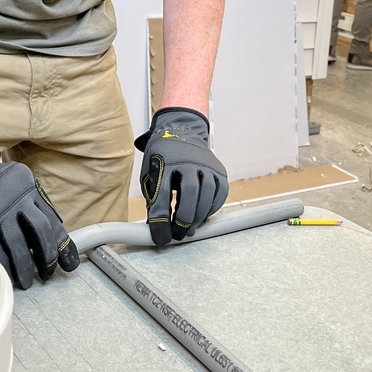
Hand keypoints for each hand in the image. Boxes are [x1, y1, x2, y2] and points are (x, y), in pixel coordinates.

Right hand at [0, 126, 79, 288]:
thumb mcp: (13, 182)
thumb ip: (30, 202)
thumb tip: (51, 233)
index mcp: (27, 186)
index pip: (52, 220)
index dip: (62, 246)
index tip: (69, 264)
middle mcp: (15, 198)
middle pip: (41, 233)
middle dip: (47, 258)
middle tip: (47, 274)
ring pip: (20, 247)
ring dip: (26, 269)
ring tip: (27, 281)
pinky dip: (3, 268)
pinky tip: (6, 276)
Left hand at [134, 107, 227, 245]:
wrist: (181, 134)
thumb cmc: (162, 159)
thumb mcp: (150, 174)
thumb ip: (153, 198)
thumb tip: (157, 229)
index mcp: (164, 161)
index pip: (161, 194)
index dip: (161, 220)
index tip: (161, 238)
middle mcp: (187, 160)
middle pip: (189, 192)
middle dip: (184, 219)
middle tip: (179, 234)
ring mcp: (206, 163)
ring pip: (207, 193)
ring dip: (199, 217)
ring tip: (190, 229)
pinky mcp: (219, 170)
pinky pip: (220, 193)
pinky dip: (212, 209)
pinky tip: (203, 216)